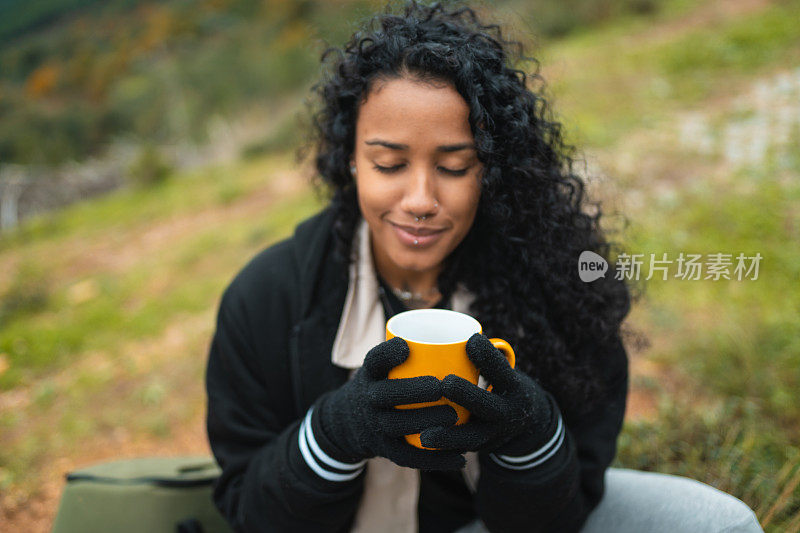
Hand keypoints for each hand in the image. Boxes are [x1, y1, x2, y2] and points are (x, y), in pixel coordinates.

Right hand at [313, 336, 464, 469]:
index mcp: (370, 374)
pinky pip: (409, 456)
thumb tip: (468, 337)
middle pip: (387, 394)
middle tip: (442, 387)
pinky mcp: (384, 449)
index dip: (387, 354)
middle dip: (414, 391)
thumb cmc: (382, 385)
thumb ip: (411, 355)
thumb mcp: (382, 367)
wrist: (348, 422)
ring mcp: (375, 425)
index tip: (406, 347)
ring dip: (426, 421)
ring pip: (398, 425)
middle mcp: (368, 398)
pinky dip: (434, 459)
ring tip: (454, 416)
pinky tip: (459, 458)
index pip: (374, 360)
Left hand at [419, 333, 557, 456]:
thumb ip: (484, 354)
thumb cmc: (502, 384)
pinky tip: (421, 451)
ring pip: (472, 437)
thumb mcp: (503, 369)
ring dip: (449, 437)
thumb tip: (455, 332)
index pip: (503, 369)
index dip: (488, 356)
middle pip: (488, 404)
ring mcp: (495, 434)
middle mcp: (508, 411)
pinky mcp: (481, 448)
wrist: (525, 422)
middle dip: (468, 395)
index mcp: (513, 387)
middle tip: (445, 383)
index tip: (471, 340)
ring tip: (425, 434)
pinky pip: (461, 453)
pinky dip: (443, 455)